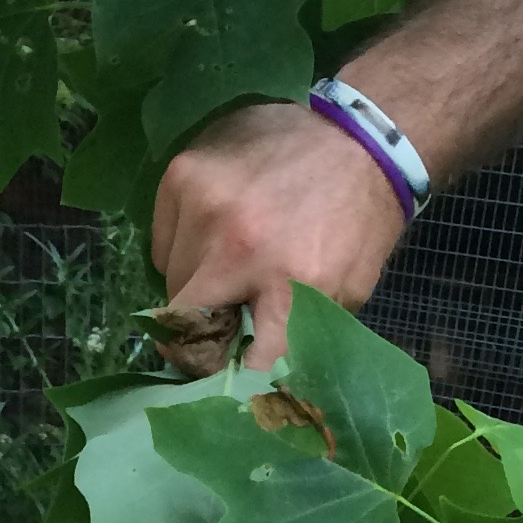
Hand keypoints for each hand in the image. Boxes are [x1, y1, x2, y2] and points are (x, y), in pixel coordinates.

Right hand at [150, 101, 412, 372]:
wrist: (359, 140)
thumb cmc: (355, 226)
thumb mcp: (345, 295)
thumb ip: (296, 338)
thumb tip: (251, 381)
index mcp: (290, 285)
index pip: (239, 365)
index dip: (228, 380)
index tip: (224, 382)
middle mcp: (239, 245)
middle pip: (186, 323)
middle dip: (201, 332)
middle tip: (222, 324)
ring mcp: (204, 204)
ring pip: (171, 279)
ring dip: (195, 285)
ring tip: (228, 268)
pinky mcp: (182, 174)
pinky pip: (162, 241)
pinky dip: (183, 249)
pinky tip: (216, 234)